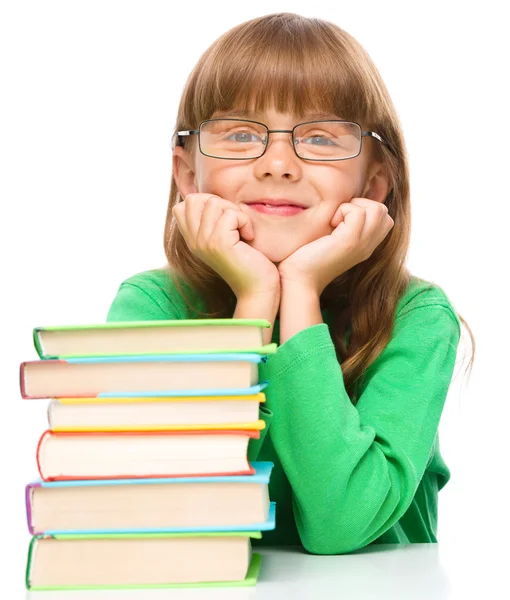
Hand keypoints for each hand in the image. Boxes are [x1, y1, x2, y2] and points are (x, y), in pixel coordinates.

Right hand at [172, 193, 279, 298]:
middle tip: (235, 222)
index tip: (225, 219)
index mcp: (192, 240)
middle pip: (194, 199)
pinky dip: (245, 221)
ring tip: (242, 230)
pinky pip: (230, 214)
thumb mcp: (225, 237)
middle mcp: (193, 241)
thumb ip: (213, 220)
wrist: (258, 289)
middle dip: (220, 203)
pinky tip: (248, 237)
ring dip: (235, 212)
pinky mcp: (218, 243)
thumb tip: (212, 197)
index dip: (206, 202)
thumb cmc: (248, 261)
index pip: (183, 205)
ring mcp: (203, 242)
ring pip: (213, 203)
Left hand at [278, 198, 394, 293]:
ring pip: (377, 209)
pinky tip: (330, 224)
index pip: (384, 217)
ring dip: (353, 206)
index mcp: (365, 245)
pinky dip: (342, 210)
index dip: (364, 209)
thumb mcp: (330, 239)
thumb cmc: (306, 259)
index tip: (342, 219)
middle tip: (339, 217)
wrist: (299, 279)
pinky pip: (358, 212)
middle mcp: (368, 246)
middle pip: (383, 211)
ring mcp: (362, 244)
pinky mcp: (350, 242)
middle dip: (361, 204)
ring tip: (336, 220)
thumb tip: (341, 203)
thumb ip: (342, 225)